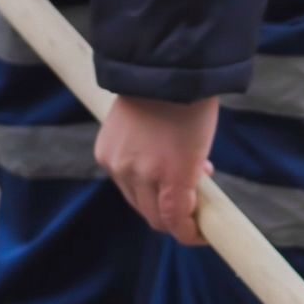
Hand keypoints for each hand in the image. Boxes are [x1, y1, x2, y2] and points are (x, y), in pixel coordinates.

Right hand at [96, 96, 219, 245]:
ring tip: (170, 175)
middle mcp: (140, 174)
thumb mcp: (200, 147)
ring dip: (153, 197)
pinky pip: (121, 180)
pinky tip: (151, 160)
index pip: (175, 222)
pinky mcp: (103, 154)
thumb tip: (187, 198)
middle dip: (173, 217)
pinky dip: (136, 178)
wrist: (159, 69)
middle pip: (154, 217)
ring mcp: (117, 164)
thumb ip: (192, 179)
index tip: (200, 233)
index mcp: (171, 174)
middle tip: (189, 204)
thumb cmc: (190, 105)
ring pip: (136, 201)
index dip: (189, 234)